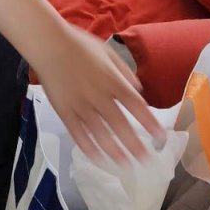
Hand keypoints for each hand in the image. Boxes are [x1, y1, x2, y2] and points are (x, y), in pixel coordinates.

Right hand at [35, 23, 164, 162]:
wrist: (48, 44)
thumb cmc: (79, 44)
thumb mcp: (107, 51)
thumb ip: (124, 71)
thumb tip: (139, 89)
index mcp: (112, 80)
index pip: (136, 105)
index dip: (149, 122)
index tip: (160, 137)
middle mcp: (99, 95)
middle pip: (120, 124)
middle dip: (134, 144)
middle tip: (146, 160)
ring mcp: (80, 105)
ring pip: (99, 133)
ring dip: (113, 150)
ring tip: (125, 165)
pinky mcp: (64, 111)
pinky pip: (77, 132)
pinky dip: (87, 146)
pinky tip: (97, 157)